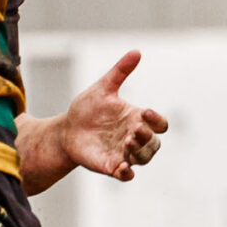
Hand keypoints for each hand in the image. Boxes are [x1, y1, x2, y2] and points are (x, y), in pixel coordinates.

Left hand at [55, 50, 168, 181]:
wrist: (66, 130)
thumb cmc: (87, 108)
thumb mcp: (103, 88)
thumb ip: (120, 72)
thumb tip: (137, 52)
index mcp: (137, 119)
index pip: (159, 124)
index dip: (157, 120)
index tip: (144, 111)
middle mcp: (134, 137)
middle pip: (155, 143)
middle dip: (148, 138)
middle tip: (133, 130)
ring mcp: (125, 153)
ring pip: (145, 158)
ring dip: (140, 152)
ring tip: (126, 143)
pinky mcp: (112, 166)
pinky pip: (127, 175)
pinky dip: (127, 173)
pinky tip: (122, 167)